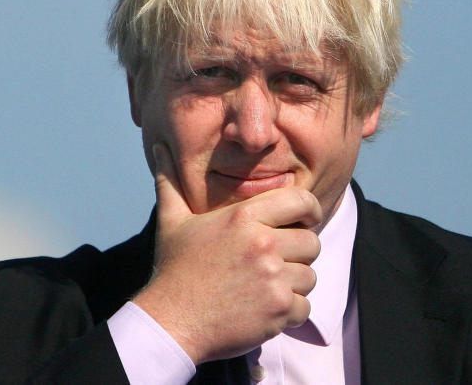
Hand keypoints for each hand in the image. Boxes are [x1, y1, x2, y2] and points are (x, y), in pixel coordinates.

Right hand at [132, 143, 322, 363]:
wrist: (169, 322)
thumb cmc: (174, 270)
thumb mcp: (172, 221)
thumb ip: (172, 183)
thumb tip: (160, 149)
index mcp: (244, 217)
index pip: (302, 201)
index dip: (311, 210)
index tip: (307, 220)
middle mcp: (263, 244)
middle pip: (312, 242)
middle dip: (299, 254)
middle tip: (277, 263)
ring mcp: (273, 278)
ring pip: (310, 276)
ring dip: (293, 285)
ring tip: (265, 288)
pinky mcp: (278, 309)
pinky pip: (304, 308)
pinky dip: (289, 313)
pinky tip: (264, 310)